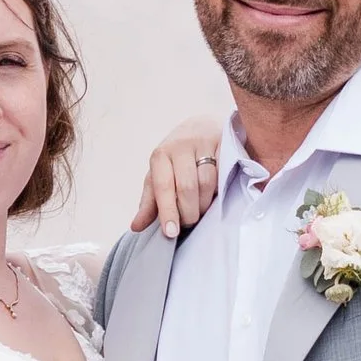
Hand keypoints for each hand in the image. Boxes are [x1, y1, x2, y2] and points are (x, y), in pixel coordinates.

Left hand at [128, 114, 223, 239]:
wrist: (201, 127)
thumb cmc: (176, 158)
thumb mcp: (159, 176)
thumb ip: (149, 202)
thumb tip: (136, 227)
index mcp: (160, 156)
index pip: (163, 187)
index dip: (167, 211)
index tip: (171, 232)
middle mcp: (180, 146)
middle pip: (187, 187)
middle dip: (188, 212)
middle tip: (189, 222)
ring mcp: (204, 143)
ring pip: (207, 183)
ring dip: (204, 204)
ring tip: (201, 210)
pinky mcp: (224, 144)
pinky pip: (224, 173)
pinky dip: (219, 190)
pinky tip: (215, 195)